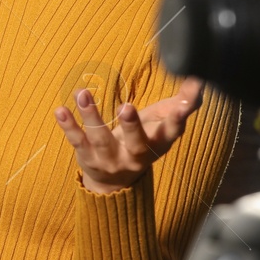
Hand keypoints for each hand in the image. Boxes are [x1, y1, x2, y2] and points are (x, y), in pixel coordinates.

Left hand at [53, 78, 203, 194]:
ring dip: (91, 116)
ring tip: (82, 93)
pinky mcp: (88, 158)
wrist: (116, 183)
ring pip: (101, 139)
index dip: (178, 119)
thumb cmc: (146, 139)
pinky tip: (60, 110)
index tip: (183, 103)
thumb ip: (183, 102)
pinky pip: (77, 141)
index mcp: (159, 144)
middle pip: (137, 142)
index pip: (171, 132)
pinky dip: (69, 126)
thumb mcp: (164, 123)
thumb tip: (199, 77)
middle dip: (132, 126)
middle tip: (127, 106)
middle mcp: (136, 155)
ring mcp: (110, 159)